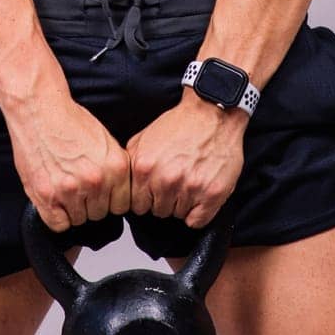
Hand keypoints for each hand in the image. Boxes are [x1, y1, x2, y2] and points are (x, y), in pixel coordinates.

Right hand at [8, 95, 131, 233]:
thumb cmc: (68, 119)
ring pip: (79, 219)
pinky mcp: (47, 196)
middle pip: (100, 214)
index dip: (109, 200)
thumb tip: (117, 192)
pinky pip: (58, 224)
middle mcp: (96, 180)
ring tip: (63, 185)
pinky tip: (54, 198)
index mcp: (115, 167)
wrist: (39, 110)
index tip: (100, 194)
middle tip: (77, 185)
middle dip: (90, 203)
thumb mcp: (104, 140)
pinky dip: (56, 215)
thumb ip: (113, 168)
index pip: (121, 205)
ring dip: (72, 208)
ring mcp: (71, 190)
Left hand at [125, 93, 246, 229]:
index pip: (137, 205)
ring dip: (183, 203)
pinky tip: (200, 192)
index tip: (155, 188)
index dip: (147, 197)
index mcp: (144, 168)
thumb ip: (131, 163)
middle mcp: (165, 180)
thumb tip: (123, 184)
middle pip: (158, 212)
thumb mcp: (143, 138)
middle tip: (176, 179)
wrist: (212, 113)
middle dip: (165, 199)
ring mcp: (190, 188)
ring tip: (189, 180)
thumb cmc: (181, 124)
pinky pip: (197, 221)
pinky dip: (199, 212)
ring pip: (178, 215)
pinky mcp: (212, 194)